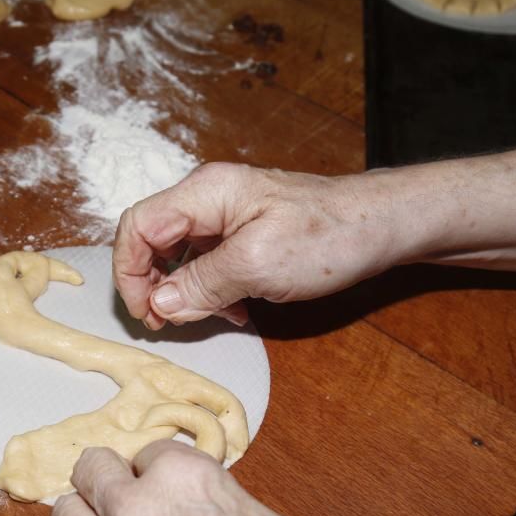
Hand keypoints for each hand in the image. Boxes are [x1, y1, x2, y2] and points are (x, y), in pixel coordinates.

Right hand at [114, 147, 515, 329]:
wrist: (385, 227)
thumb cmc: (329, 236)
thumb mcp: (258, 265)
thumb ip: (202, 283)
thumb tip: (160, 304)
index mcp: (205, 193)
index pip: (138, 225)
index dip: (130, 271)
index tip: (145, 312)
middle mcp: (208, 198)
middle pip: (152, 239)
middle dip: (151, 284)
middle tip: (164, 322)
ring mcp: (226, 215)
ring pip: (178, 254)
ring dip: (183, 291)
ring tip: (205, 317)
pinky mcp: (243, 232)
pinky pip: (206, 262)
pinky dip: (208, 289)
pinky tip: (233, 310)